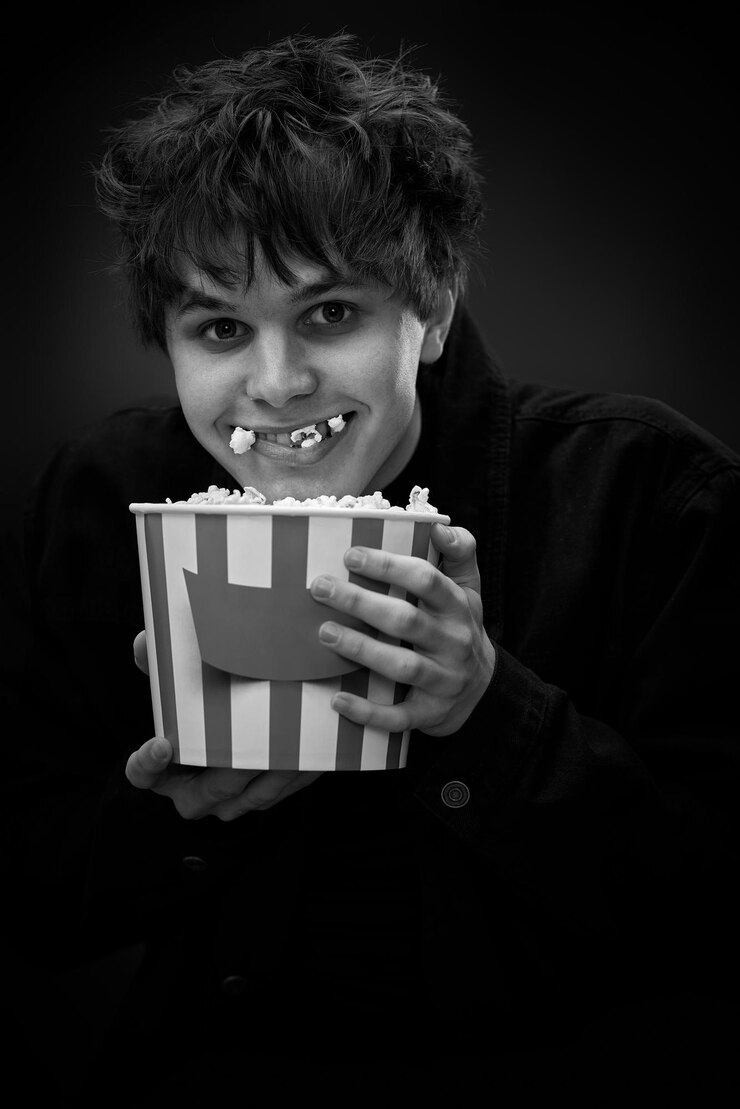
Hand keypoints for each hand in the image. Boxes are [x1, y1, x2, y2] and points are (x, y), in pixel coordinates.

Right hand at [128, 632, 321, 819]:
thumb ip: (161, 661)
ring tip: (275, 750)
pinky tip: (294, 754)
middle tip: (239, 750)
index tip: (163, 743)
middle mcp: (191, 790)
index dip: (147, 764)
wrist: (249, 716)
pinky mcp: (258, 798)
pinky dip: (282, 779)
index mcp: (162, 765)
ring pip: (237, 801)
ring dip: (256, 779)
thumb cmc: (204, 698)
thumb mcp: (182, 678)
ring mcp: (224, 800)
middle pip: (198, 797)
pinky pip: (269, 796)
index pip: (142, 774)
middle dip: (219, 778)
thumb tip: (142, 642)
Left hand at [309, 523, 495, 736]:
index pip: (426, 580)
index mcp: (459, 607)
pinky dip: (368, 712)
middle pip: (407, 620)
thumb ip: (460, 552)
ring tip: (325, 632)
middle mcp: (454, 642)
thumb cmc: (461, 628)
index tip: (350, 554)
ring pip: (402, 666)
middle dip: (361, 602)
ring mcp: (443, 680)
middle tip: (320, 588)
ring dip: (362, 650)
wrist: (484, 690)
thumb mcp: (470, 588)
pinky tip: (337, 700)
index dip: (389, 566)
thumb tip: (439, 525)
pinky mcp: (430, 714)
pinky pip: (398, 717)